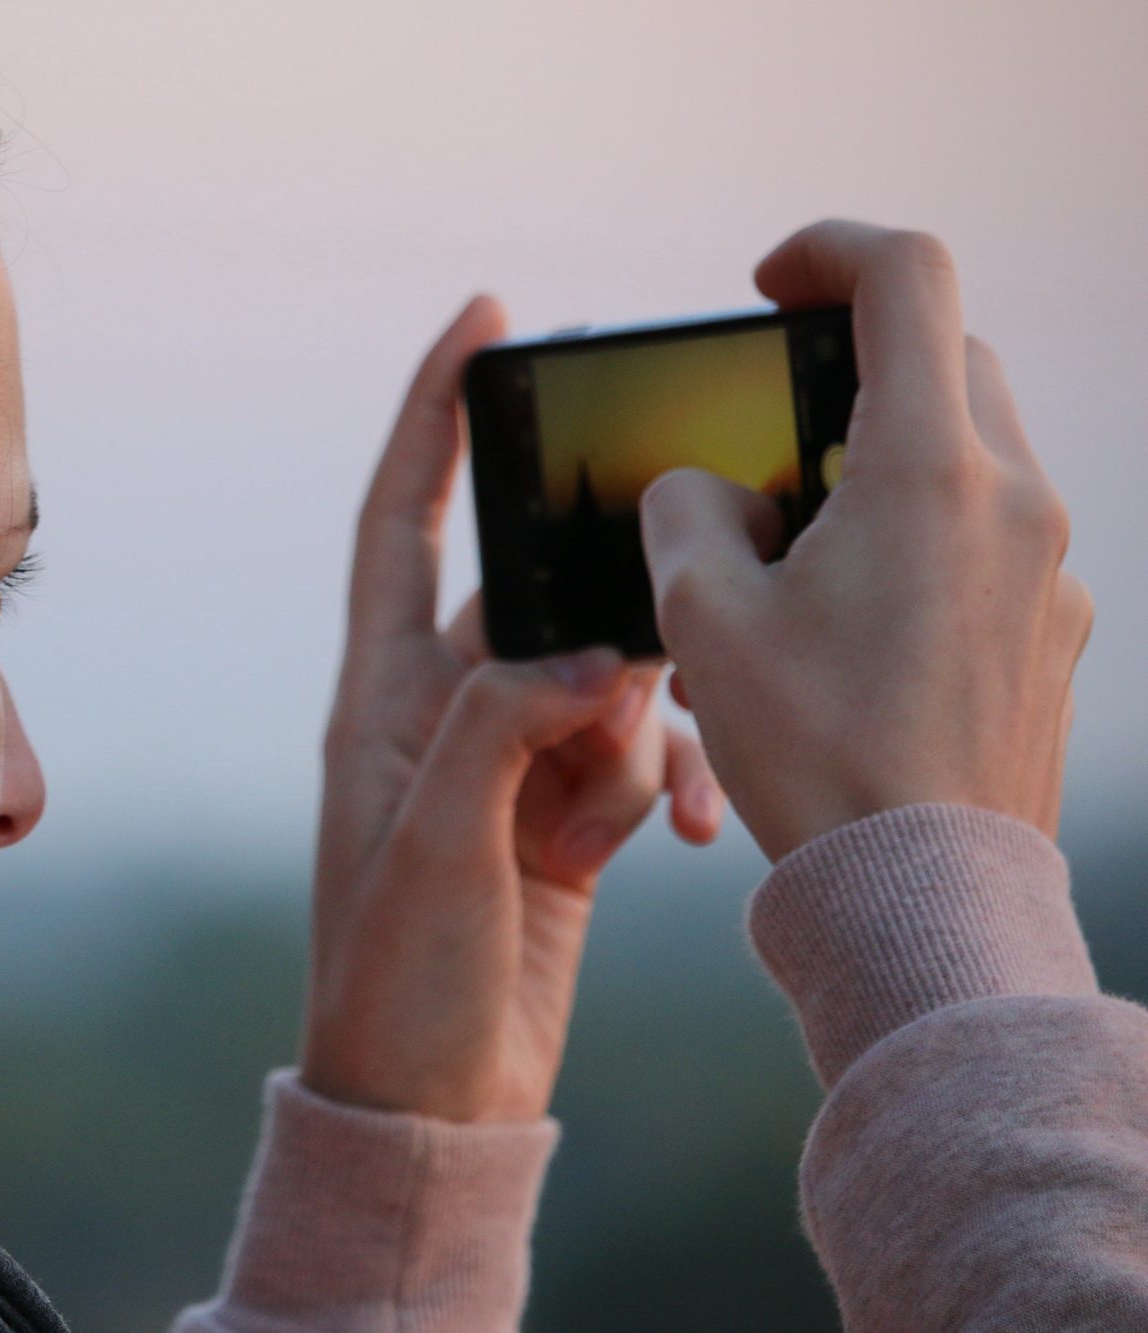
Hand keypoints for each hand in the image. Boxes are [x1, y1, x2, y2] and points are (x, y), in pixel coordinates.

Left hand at [300, 298, 723, 1124]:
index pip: (397, 521)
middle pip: (540, 603)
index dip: (432, 416)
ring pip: (609, 679)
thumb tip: (583, 659)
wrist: (431, 1097)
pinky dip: (666, 782)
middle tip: (623, 686)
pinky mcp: (560, 812)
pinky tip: (686, 843)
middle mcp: (443, 710)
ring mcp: (507, 761)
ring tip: (593, 837)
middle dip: (600, 636)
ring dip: (632, 744)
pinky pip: (637, 751)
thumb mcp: (435, 848)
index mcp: (383, 696)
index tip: (482, 319)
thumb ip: (498, 733)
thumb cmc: (398, 978)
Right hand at [641, 221, 1092, 861]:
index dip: (828, 249)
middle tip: (772, 441)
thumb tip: (706, 490)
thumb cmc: (813, 758)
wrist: (923, 895)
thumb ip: (684, 511)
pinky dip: (919, 541)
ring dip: (881, 465)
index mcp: (927, 472)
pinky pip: (987, 539)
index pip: (907, 277)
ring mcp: (1050, 569)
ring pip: (969, 453)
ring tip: (796, 562)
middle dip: (851, 373)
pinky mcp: (1054, 630)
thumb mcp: (700, 619)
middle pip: (946, 360)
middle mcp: (1014, 501)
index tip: (771, 283)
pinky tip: (850, 629)